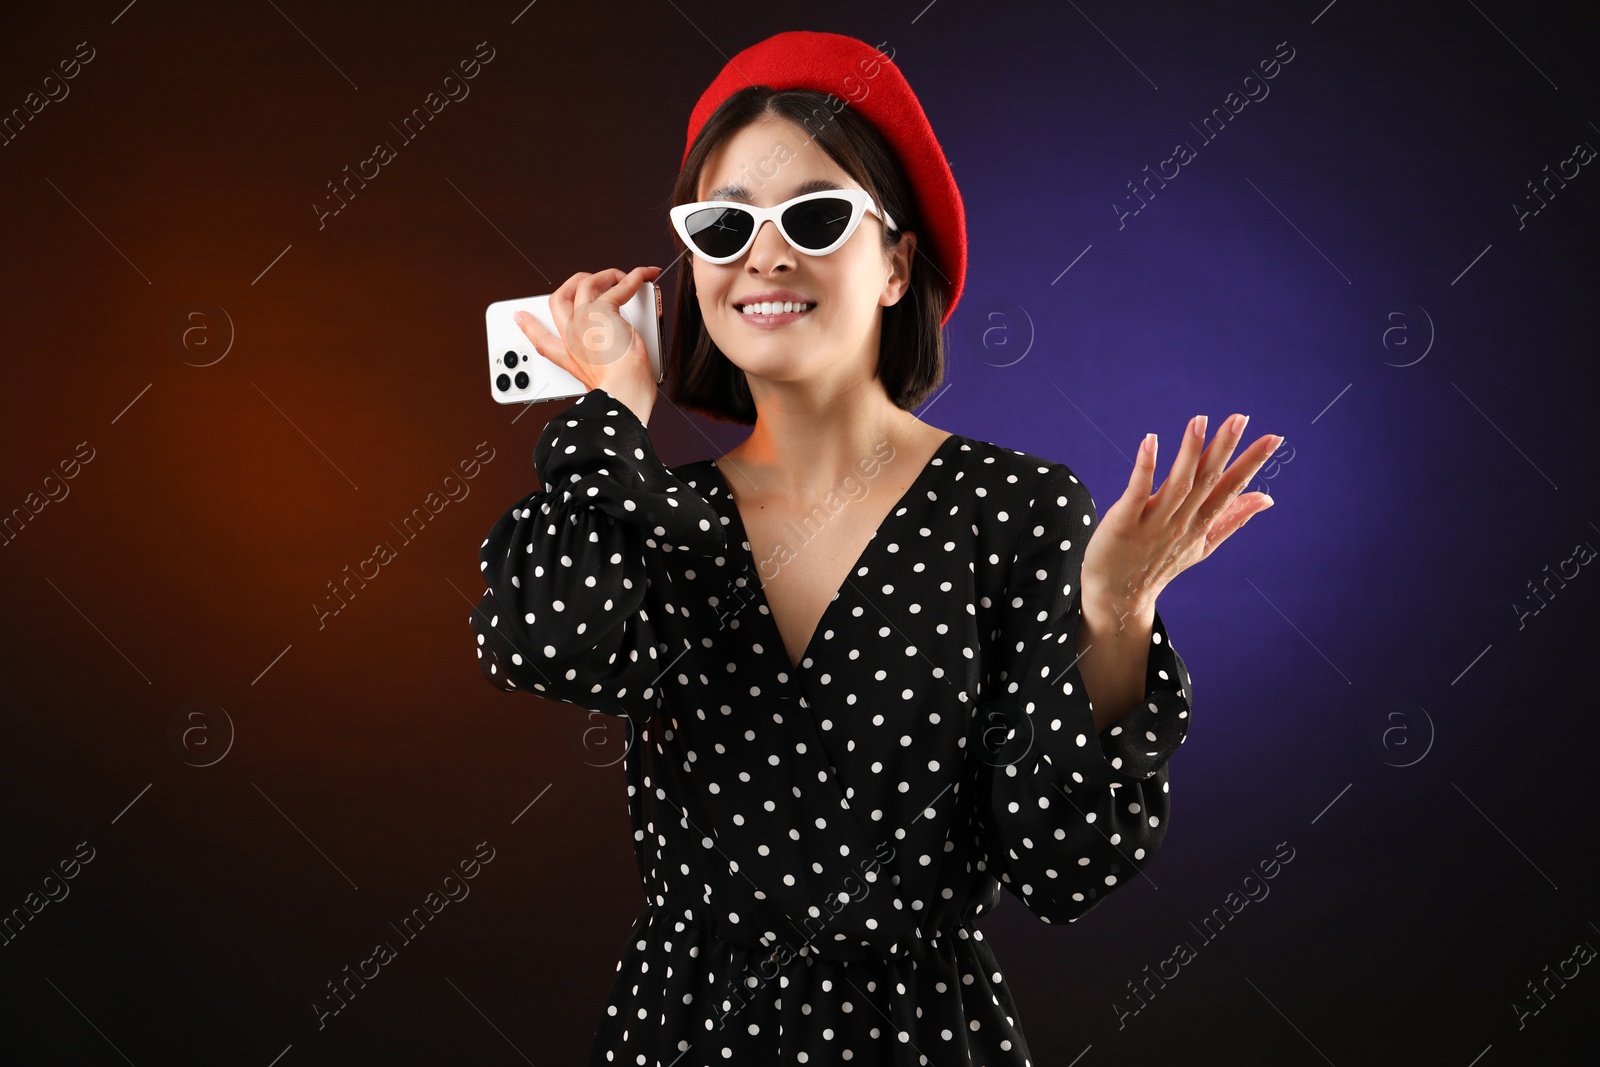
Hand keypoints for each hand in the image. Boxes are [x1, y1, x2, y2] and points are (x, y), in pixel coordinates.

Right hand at [513, 265, 661, 423]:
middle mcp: (572, 338)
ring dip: (606, 276)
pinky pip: (619, 286)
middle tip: (592, 279)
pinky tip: (643, 275)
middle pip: (558, 300)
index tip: (520, 317)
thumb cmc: (621, 392)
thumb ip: (606, 367)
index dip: (529, 326)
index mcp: (569, 357)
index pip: (542, 340)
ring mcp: (583, 322)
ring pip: (585, 283)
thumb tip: (626, 351)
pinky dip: (634, 277)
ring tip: (623, 278)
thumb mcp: (605, 382)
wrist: (623, 393)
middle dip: (573, 283)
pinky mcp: (602, 312)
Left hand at [1081, 414, 1282, 626]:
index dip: (1252, 463)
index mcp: (1201, 523)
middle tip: (1241, 417)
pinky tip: (1151, 441)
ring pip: (1178, 484)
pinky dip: (1145, 467)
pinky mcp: (1125, 522)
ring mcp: (1153, 522)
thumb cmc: (1160, 565)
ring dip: (1189, 452)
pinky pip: (1137, 492)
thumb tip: (1266, 498)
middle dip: (1225, 448)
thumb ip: (1233, 519)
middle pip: (1207, 481)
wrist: (1119, 597)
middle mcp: (1181, 521)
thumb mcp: (1203, 545)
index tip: (1273, 438)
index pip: (1230, 488)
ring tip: (1200, 420)